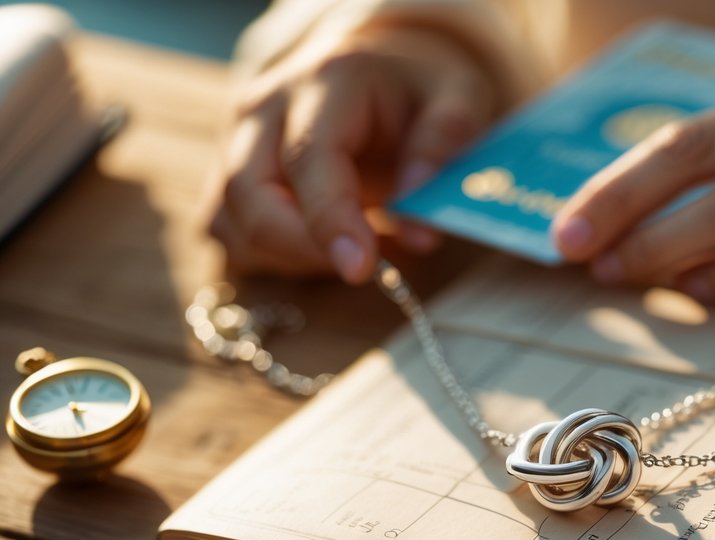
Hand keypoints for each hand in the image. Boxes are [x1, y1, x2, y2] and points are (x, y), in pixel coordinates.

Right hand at [204, 23, 497, 282]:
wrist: (381, 68)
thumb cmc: (420, 91)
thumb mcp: (459, 99)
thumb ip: (443, 151)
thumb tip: (421, 225)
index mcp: (326, 80)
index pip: (309, 156)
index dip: (330, 219)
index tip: (360, 269)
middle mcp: (266, 106)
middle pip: (248, 192)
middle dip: (301, 248)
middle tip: (364, 269)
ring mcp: (237, 141)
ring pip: (230, 223)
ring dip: (289, 258)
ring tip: (357, 248)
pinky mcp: (229, 176)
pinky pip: (229, 236)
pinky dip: (273, 260)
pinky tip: (325, 251)